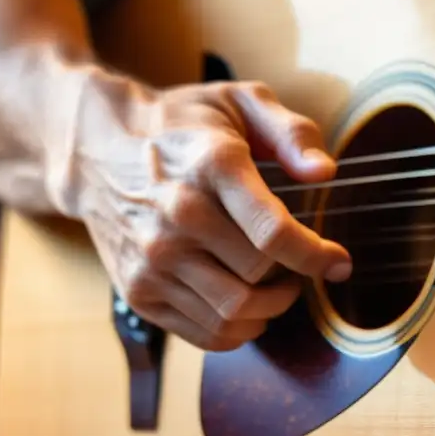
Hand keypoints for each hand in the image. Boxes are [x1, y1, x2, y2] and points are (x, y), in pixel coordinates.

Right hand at [55, 67, 350, 351]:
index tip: (339, 262)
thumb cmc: (182, 125)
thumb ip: (292, 132)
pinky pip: (206, 333)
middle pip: (259, 276)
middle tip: (299, 264)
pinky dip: (239, 329)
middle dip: (295, 277)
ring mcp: (152, 258)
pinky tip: (246, 304)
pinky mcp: (138, 290)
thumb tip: (325, 172)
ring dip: (271, 309)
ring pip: (235, 313)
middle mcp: (177, 216)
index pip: (273, 232)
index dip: (316, 256)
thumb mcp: (240, 102)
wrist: (96, 149)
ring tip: (276, 285)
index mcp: (210, 166)